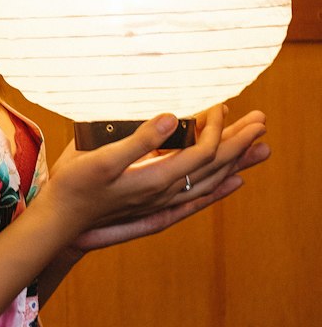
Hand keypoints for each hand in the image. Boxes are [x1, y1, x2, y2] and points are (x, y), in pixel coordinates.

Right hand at [71, 107, 268, 251]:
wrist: (63, 221)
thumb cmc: (75, 186)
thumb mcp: (101, 158)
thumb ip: (138, 140)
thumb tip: (172, 118)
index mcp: (156, 179)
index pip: (202, 152)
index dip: (216, 128)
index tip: (221, 105)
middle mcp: (166, 193)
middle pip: (215, 167)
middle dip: (240, 142)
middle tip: (262, 121)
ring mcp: (163, 202)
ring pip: (211, 181)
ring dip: (237, 161)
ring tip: (261, 148)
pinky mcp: (157, 206)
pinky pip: (199, 197)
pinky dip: (221, 187)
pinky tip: (234, 182)